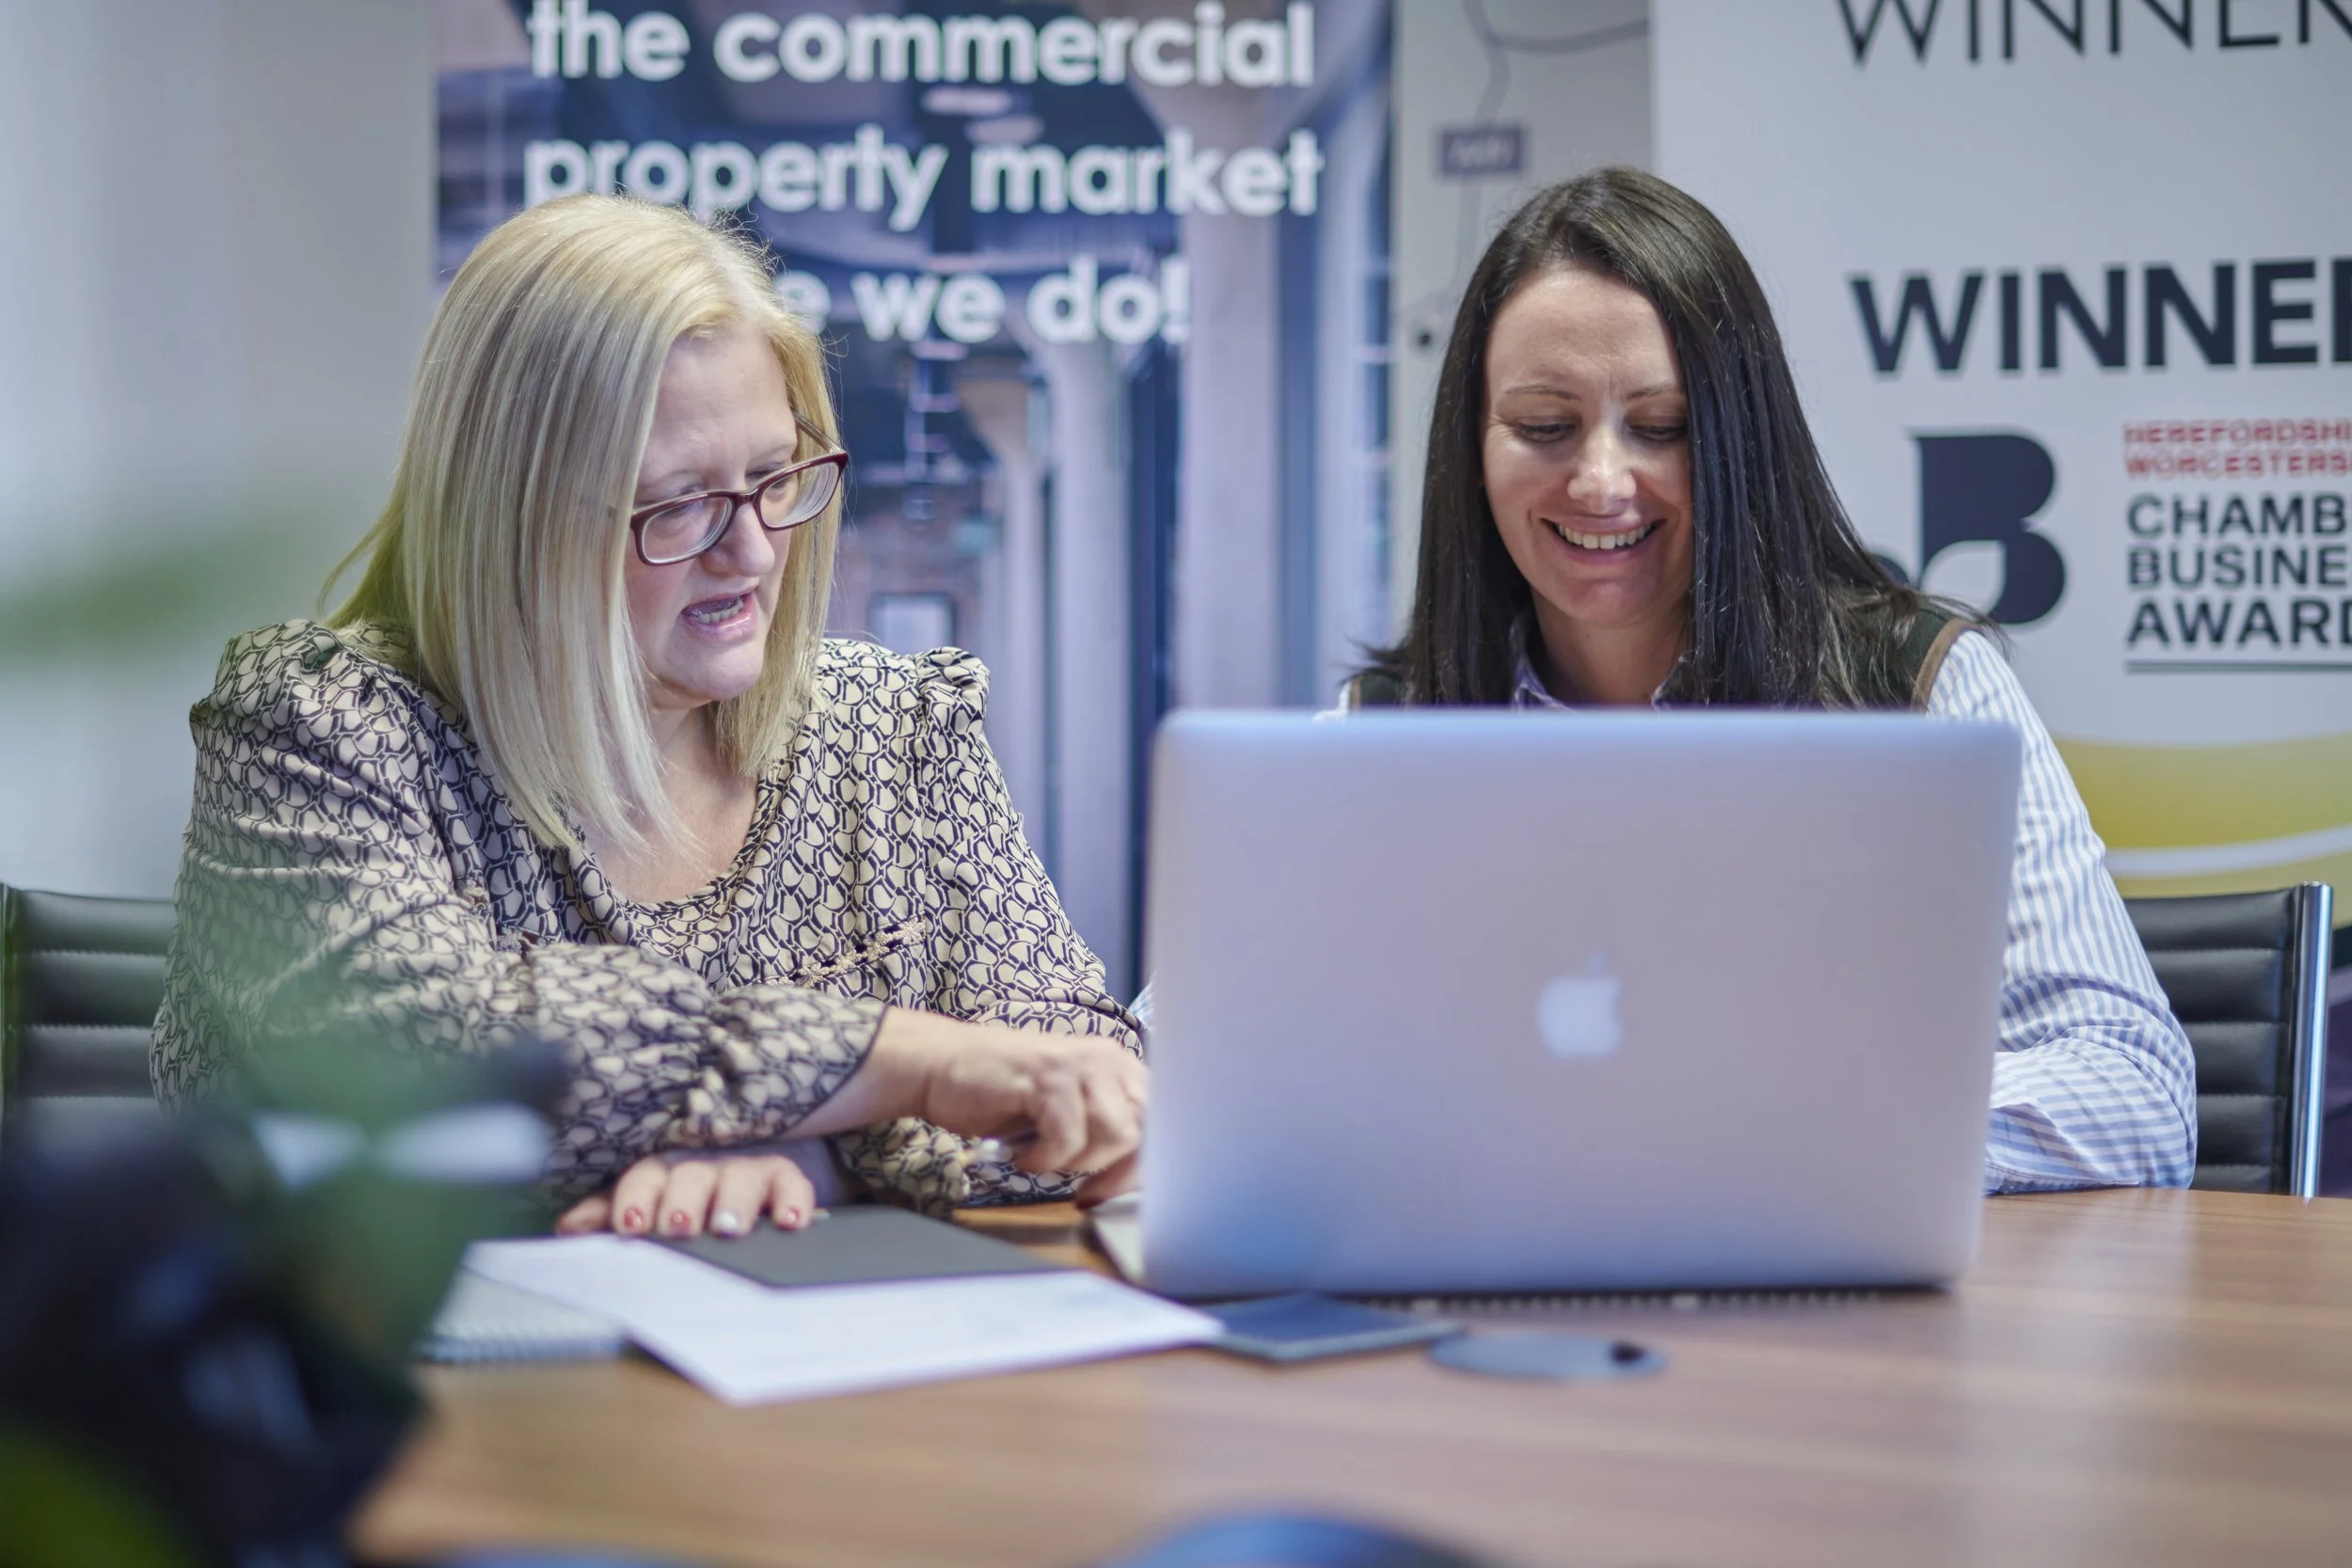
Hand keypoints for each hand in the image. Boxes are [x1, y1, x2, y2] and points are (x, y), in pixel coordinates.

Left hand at [555, 1150, 818, 1238]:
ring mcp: (746, 1171)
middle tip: (677, 1228)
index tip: (630, 1226)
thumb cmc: (686, 1204)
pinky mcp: (786, 1181)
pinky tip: (789, 1223)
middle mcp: (704, 1167)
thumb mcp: (645, 1210)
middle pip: (691, 1176)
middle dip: (682, 1201)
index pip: (645, 1178)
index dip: (636, 1199)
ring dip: (733, 1202)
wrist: (749, 1189)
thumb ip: (608, 1216)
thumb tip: (567, 1228)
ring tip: (728, 1228)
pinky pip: (793, 1186)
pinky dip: (793, 1202)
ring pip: (740, 1177)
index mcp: (664, 1173)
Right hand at [915, 1020, 1146, 1206]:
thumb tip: (1134, 1178)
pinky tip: (1023, 1155)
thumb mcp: (1067, 1111)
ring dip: (1078, 1161)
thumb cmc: (1002, 1096)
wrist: (941, 1066)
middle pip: (1146, 1129)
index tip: (1113, 1192)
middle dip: (1117, 1170)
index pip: (1161, 1122)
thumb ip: (1102, 1130)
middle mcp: (1107, 1059)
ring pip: (1115, 1133)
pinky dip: (1046, 1158)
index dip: (1143, 1165)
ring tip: (1045, 1159)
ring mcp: (1079, 1065)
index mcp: (1119, 1067)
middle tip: (1085, 1190)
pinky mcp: (1047, 1077)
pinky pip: (1069, 1135)